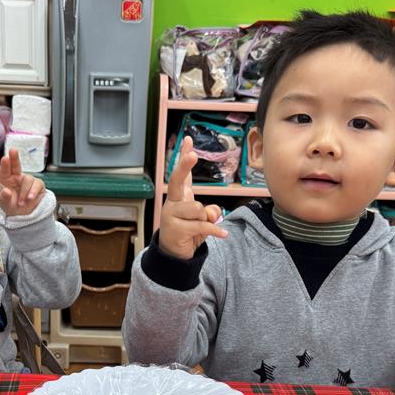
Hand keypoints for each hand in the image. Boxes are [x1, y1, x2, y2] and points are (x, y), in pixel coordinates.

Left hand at [0, 148, 44, 215]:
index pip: (5, 171)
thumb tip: (6, 191)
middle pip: (16, 165)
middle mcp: (17, 177)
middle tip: (13, 150)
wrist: (24, 215)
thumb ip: (4, 198)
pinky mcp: (38, 185)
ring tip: (22, 203)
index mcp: (6, 180)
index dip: (5, 164)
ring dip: (25, 192)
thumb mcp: (5, 205)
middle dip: (15, 157)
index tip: (4, 158)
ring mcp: (28, 181)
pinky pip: (37, 185)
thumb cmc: (12, 207)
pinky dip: (33, 192)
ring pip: (28, 179)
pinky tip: (30, 198)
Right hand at [159, 136, 226, 259]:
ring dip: (206, 219)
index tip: (188, 140)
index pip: (182, 174)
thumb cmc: (188, 232)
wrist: (173, 254)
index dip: (184, 157)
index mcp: (178, 197)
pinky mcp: (175, 229)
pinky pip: (201, 225)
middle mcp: (172, 202)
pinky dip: (214, 231)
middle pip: (177, 181)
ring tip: (201, 228)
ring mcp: (171, 215)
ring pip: (197, 208)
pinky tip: (223, 234)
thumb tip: (211, 214)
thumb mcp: (202, 220)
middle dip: (184, 166)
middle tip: (193, 156)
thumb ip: (209, 212)